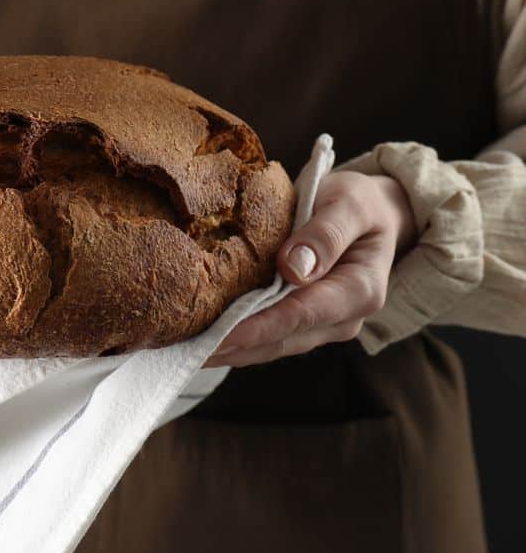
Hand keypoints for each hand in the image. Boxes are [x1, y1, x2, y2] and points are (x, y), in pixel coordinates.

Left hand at [204, 171, 415, 367]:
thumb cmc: (360, 203)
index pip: (301, 315)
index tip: (219, 336)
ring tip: (182, 350)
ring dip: (227, 350)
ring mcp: (321, 326)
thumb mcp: (350, 203)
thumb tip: (293, 269)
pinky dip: (233, 339)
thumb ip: (326, 234)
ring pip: (269, 346)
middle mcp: (343, 319)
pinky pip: (265, 337)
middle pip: (280, 340)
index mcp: (360, 290)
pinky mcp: (301, 324)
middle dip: (232, 347)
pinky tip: (198, 339)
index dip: (258, 328)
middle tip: (183, 350)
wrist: (371, 214)